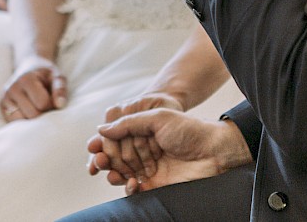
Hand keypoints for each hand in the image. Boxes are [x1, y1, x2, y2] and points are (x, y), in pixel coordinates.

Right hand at [0, 56, 67, 121]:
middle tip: (45, 105)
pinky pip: (14, 123)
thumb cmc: (45, 76)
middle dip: (43, 113)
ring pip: (22, 122)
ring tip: (36, 108)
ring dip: (32, 120)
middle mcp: (12, 89)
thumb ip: (60, 89)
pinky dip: (23, 121)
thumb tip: (59, 105)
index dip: (51, 105)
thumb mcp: (56, 77)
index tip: (52, 99)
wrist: (29, 69)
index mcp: (26, 79)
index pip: (42, 103)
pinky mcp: (1, 108)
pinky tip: (28, 112)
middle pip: (32, 115)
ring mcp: (4, 99)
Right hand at [87, 109, 252, 194]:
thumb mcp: (158, 117)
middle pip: (115, 156)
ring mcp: (148, 167)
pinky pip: (133, 189)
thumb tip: (101, 128)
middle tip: (98, 160)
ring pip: (120, 173)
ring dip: (112, 173)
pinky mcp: (154, 185)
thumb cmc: (189, 130)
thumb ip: (130, 122)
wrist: (214, 151)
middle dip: (105, 158)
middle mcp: (144, 149)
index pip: (116, 137)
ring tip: (108, 172)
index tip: (92, 146)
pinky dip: (127, 188)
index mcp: (143, 131)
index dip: (103, 142)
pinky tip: (130, 183)